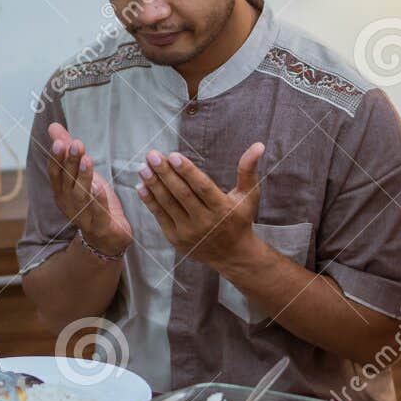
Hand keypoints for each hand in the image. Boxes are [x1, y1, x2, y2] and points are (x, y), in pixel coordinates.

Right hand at [45, 122, 131, 255]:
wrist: (107, 239)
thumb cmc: (94, 203)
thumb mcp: (82, 174)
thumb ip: (68, 152)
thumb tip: (54, 126)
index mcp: (62, 191)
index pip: (56, 173)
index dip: (57, 158)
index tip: (60, 141)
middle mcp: (69, 204)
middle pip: (68, 181)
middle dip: (71, 162)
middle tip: (76, 143)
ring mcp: (84, 216)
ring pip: (81, 195)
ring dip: (83, 177)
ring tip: (87, 160)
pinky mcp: (101, 226)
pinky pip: (99, 212)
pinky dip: (98, 200)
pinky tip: (98, 187)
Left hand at [136, 142, 265, 267]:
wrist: (232, 255)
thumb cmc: (240, 219)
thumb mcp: (249, 195)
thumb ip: (249, 169)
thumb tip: (258, 145)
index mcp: (223, 209)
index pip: (202, 187)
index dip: (187, 171)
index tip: (172, 155)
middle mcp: (205, 222)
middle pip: (182, 194)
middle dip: (165, 174)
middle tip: (152, 155)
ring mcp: (189, 233)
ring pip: (168, 205)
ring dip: (154, 185)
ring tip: (143, 167)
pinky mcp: (177, 240)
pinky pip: (161, 217)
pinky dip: (150, 202)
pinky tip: (142, 186)